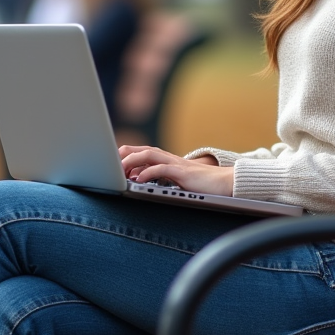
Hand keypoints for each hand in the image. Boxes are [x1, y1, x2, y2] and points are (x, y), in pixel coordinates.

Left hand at [118, 145, 232, 196]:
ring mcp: (176, 164)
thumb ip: (162, 179)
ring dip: (131, 161)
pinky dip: (147, 172)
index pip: (142, 151)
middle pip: (141, 149)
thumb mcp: (178, 181)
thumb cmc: (202, 185)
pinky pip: (161, 169)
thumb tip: (141, 183)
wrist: (225, 183)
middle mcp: (169, 158)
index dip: (126, 155)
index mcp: (167, 160)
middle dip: (123, 154)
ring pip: (148, 155)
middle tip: (109, 165)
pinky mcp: (182, 173)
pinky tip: (138, 180)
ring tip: (119, 170)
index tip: (112, 164)